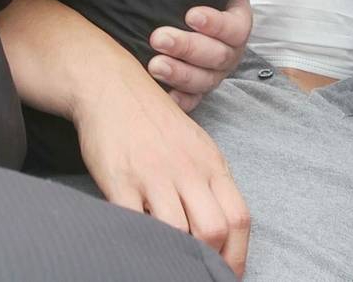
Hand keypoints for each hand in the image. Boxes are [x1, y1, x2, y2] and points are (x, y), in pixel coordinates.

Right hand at [72, 74, 250, 277]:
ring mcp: (154, 175)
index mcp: (212, 165)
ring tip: (169, 263)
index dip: (238, 254)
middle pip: (213, 229)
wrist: (113, 89)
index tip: (229, 274)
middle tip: (198, 274)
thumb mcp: (196, 147)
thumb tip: (219, 231)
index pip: (239, 218)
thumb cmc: (155, 123)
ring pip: (177, 231)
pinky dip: (140, 241)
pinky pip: (134, 223)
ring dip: (175, 255)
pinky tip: (140, 247)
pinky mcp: (120, 180)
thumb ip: (208, 184)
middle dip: (208, 260)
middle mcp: (188, 170)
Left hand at [147, 0, 256, 111]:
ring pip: (203, 81)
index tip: (191, 15)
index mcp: (237, 25)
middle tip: (159, 38)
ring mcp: (213, 74)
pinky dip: (180, 101)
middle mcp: (228, 52)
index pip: (235, 28)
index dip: (215, 24)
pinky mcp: (195, 91)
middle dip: (188, 48)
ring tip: (154, 65)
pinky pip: (192, 101)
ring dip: (180, 74)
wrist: (180, 18)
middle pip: (217, 57)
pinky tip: (163, 95)